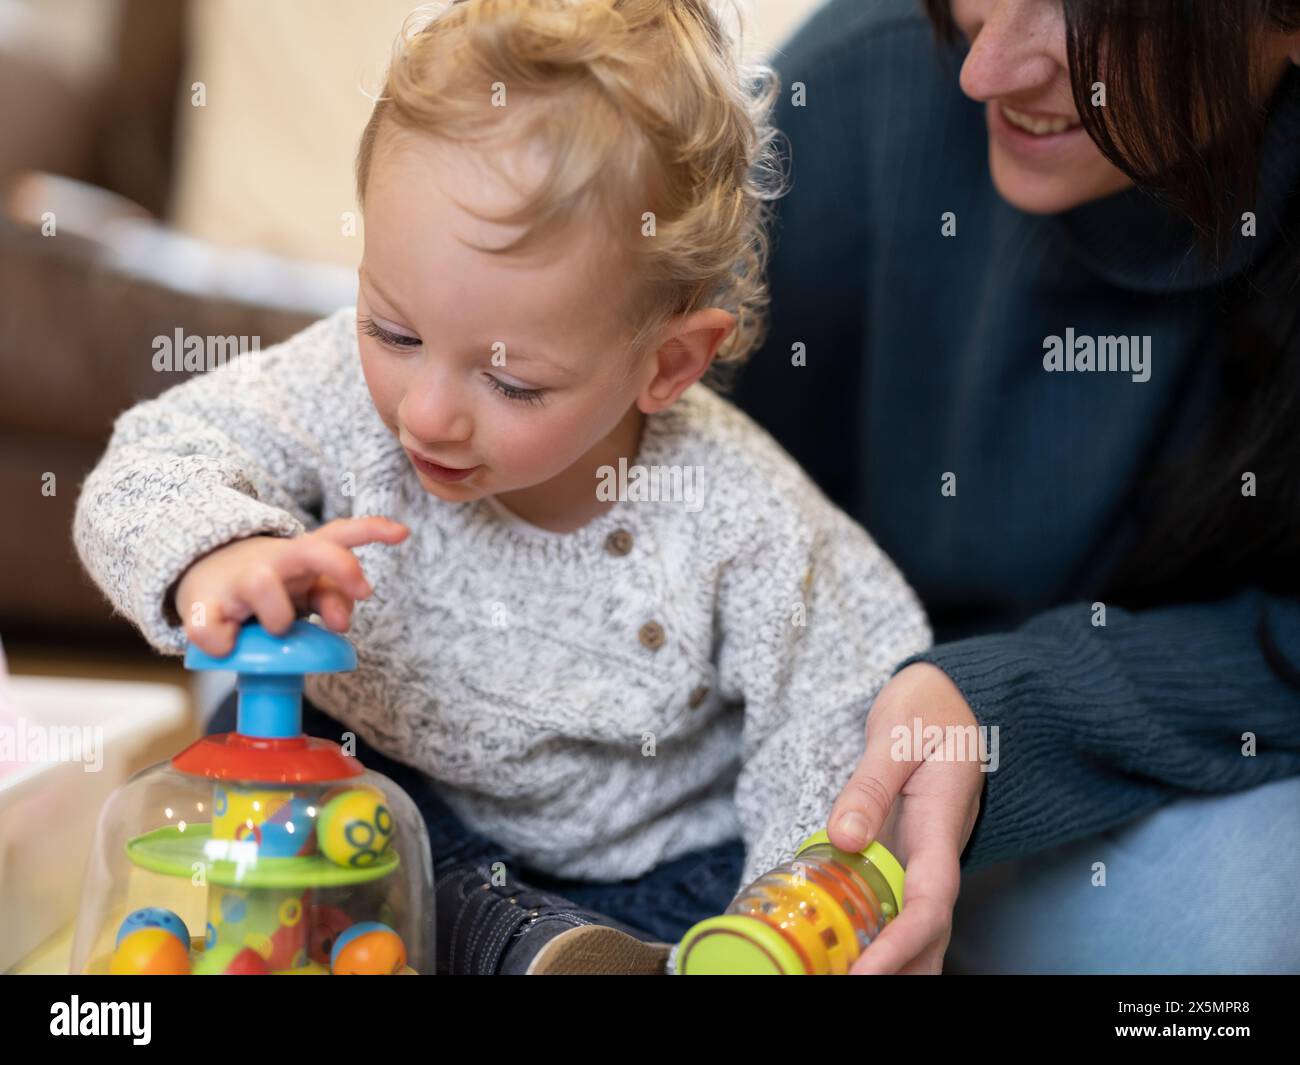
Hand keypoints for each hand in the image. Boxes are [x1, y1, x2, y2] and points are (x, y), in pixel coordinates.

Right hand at [175, 516, 409, 654]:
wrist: (203, 578)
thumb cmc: (271, 590)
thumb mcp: (306, 590)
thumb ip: (334, 600)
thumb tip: (341, 623)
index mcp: (304, 555)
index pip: (340, 534)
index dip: (372, 530)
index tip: (403, 534)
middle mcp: (274, 560)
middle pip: (313, 549)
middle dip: (342, 566)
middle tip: (364, 593)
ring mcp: (237, 579)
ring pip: (263, 585)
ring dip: (277, 619)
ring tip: (272, 629)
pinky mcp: (202, 605)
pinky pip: (214, 631)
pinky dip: (224, 644)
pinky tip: (229, 642)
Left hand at [826, 662, 985, 973]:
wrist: (956, 697)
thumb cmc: (929, 711)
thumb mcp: (896, 736)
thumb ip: (870, 786)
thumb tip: (843, 838)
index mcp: (941, 825)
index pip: (928, 903)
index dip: (899, 946)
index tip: (863, 973)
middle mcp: (939, 853)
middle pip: (929, 936)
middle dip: (898, 972)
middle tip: (843, 987)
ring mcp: (927, 858)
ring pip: (919, 930)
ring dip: (892, 964)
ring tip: (840, 978)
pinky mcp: (911, 856)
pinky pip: (901, 909)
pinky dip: (880, 940)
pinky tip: (848, 954)